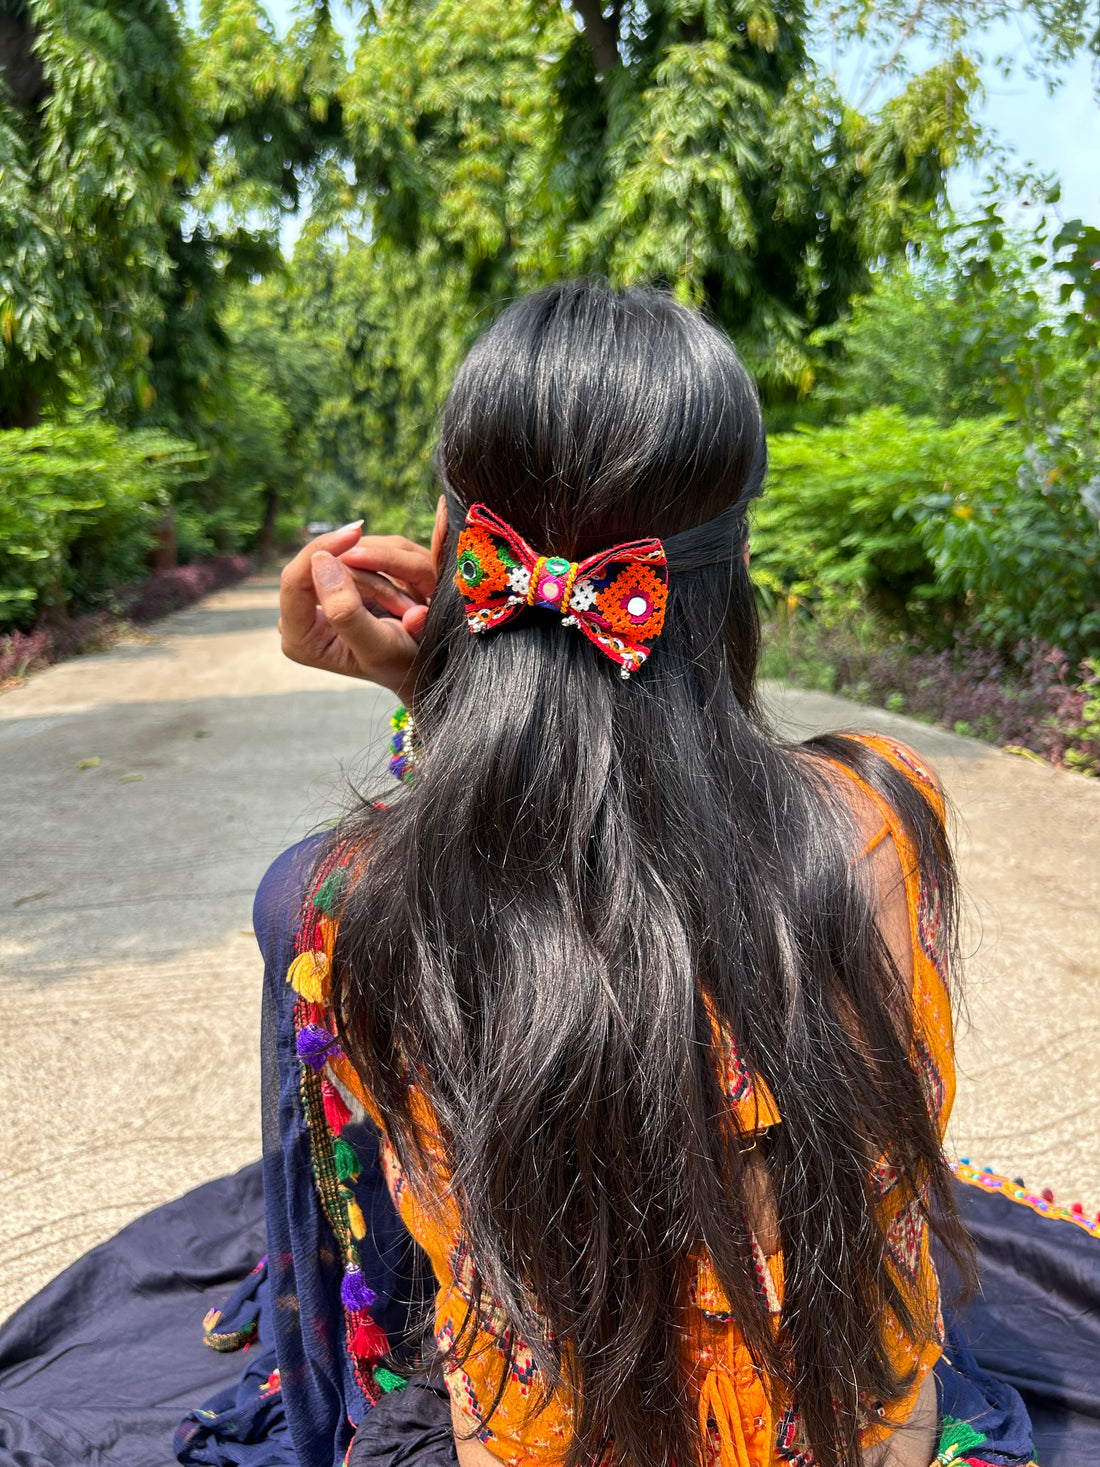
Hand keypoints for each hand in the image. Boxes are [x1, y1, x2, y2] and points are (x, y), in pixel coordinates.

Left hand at [278, 518, 439, 697]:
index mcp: (299, 640)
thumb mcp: (378, 645)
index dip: (322, 549)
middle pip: (323, 565)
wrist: (419, 669)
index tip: (355, 532)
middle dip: (370, 576)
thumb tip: (322, 560)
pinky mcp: (333, 588)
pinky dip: (383, 570)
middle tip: (406, 604)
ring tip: (406, 606)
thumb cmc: (401, 665)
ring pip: (343, 558)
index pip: (293, 580)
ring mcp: (315, 602)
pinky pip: (355, 559)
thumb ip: (346, 610)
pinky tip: (399, 596)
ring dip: (382, 574)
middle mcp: (299, 619)